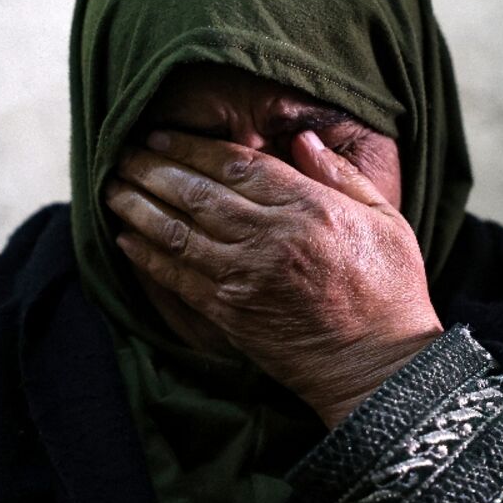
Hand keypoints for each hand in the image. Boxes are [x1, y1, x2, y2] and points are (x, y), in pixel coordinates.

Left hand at [105, 129, 442, 426]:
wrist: (380, 367)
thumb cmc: (389, 290)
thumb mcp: (384, 220)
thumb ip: (341, 175)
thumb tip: (303, 138)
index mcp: (309, 207)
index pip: (236, 163)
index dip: (191, 146)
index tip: (160, 134)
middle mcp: (270, 238)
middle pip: (197, 192)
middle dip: (152, 169)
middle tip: (122, 153)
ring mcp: (246, 277)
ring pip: (177, 231)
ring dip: (138, 207)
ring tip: (112, 188)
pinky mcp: (230, 314)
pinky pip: (177, 278)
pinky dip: (147, 256)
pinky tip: (125, 238)